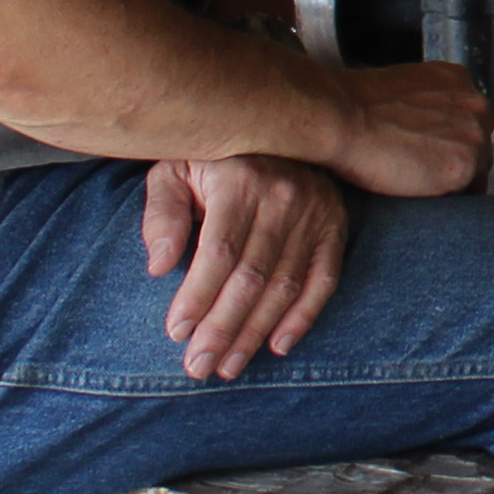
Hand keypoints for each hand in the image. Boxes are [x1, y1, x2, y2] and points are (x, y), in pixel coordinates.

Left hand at [142, 153, 349, 378]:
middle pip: (252, 277)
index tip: (176, 333)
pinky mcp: (335, 226)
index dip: (197, 297)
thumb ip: (162, 214)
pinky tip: (278, 345)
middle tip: (199, 367)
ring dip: (255, 333)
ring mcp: (315, 213)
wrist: (274, 126)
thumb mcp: (174, 168)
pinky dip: (304, 317)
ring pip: (284, 286)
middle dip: (223, 329)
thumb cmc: (210, 158)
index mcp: (240, 180)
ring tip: (228, 366)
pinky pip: (324, 280)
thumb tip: (158, 267)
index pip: (219, 252)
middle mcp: (283, 197)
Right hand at [292, 59, 492, 199]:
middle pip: (478, 147)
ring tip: (416, 183)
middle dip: (456, 160)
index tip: (433, 154)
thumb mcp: (407, 90)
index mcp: (460, 81)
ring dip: (452, 181)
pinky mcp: (464, 167)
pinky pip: (464, 194)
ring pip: (476, 172)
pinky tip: (418, 191)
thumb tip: (430, 131)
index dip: (450, 142)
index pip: (469, 122)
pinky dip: (445, 197)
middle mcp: (476, 105)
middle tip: (422, 173)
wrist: (343, 117)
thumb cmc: (358, 105)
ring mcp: (474, 137)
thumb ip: (429, 105)